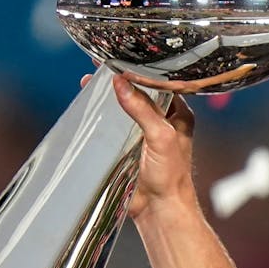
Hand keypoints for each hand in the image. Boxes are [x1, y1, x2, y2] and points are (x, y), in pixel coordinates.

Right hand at [83, 71, 198, 221]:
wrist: (161, 210)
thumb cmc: (172, 176)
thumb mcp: (161, 136)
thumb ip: (142, 109)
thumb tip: (121, 83)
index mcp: (178, 114)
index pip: (158, 84)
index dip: (139, 70)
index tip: (121, 57)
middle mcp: (162, 122)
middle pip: (138, 93)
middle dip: (119, 80)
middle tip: (100, 65)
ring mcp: (143, 135)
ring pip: (123, 109)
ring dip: (108, 97)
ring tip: (90, 82)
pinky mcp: (128, 148)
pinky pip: (114, 127)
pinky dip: (102, 117)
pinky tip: (90, 108)